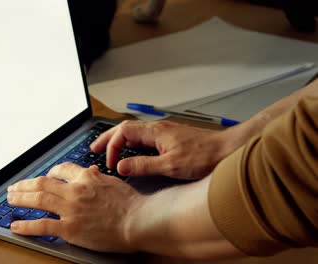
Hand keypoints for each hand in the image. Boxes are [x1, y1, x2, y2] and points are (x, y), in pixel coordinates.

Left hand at [7, 163, 145, 251]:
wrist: (138, 220)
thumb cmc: (131, 203)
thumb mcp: (114, 182)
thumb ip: (98, 177)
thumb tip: (91, 171)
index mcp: (86, 177)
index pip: (61, 169)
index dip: (50, 172)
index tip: (45, 175)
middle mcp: (74, 190)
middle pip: (43, 183)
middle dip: (25, 184)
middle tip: (15, 187)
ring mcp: (70, 209)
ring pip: (38, 199)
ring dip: (21, 198)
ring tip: (10, 199)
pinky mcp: (69, 228)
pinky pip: (42, 225)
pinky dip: (26, 225)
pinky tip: (16, 225)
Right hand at [91, 120, 235, 179]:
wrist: (227, 149)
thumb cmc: (204, 156)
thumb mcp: (171, 166)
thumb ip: (143, 166)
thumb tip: (121, 167)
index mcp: (155, 132)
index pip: (123, 132)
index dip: (112, 146)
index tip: (110, 162)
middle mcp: (158, 129)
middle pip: (125, 129)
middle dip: (108, 139)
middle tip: (94, 148)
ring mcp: (165, 133)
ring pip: (135, 133)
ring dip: (120, 141)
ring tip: (109, 151)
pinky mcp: (172, 139)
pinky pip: (145, 138)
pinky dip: (133, 145)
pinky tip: (133, 153)